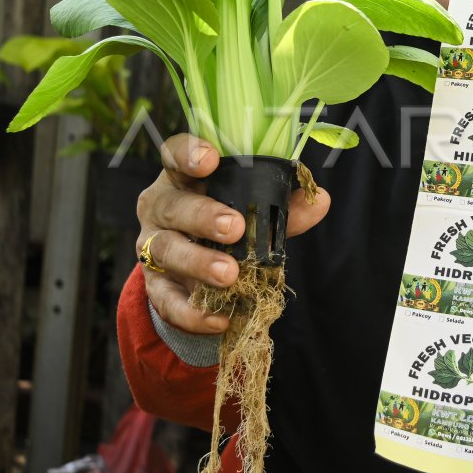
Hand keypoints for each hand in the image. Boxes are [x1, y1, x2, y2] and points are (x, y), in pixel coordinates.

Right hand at [135, 134, 330, 334]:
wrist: (195, 269)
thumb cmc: (227, 221)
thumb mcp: (254, 209)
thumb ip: (285, 206)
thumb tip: (320, 199)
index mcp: (183, 177)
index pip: (175, 154)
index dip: (188, 153)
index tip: (209, 160)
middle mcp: (161, 207)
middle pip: (174, 206)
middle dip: (204, 216)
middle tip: (234, 228)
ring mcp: (152, 245)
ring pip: (167, 250)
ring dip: (199, 263)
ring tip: (229, 275)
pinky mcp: (155, 284)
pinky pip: (166, 301)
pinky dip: (192, 313)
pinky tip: (219, 319)